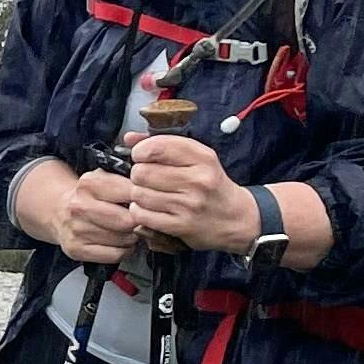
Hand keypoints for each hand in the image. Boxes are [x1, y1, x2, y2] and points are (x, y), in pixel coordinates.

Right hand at [19, 156, 142, 268]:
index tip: (148, 203)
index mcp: (90, 184)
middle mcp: (79, 206)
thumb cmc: (89, 196)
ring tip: (127, 230)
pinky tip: (119, 243)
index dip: (146, 201)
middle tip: (138, 219)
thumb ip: (128, 182)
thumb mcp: (106, 179)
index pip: (132, 194)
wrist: (58, 211)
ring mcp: (77, 230)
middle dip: (139, 222)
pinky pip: (115, 255)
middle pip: (128, 221)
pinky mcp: (76, 249)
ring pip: (124, 240)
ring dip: (132, 237)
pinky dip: (123, 251)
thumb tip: (155, 193)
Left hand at [123, 133, 256, 252]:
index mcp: (203, 158)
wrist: (235, 218)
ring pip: (139, 194)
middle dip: (138, 174)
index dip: (140, 151)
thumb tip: (128, 138)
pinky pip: (142, 215)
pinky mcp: (181, 225)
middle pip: (143, 172)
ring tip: (149, 194)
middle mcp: (198, 180)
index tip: (141, 156)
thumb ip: (162, 144)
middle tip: (146, 178)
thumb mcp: (196, 158)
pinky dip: (139, 211)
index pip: (158, 147)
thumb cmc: (210, 185)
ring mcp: (189, 204)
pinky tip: (149, 208)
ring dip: (138, 194)